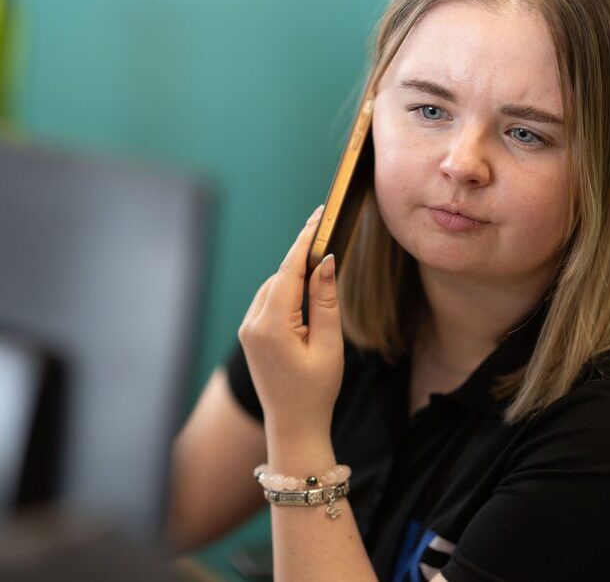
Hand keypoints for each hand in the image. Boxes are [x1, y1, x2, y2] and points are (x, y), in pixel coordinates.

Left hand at [237, 204, 343, 437]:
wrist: (294, 427)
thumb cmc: (317, 391)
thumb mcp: (328, 344)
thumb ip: (325, 300)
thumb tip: (325, 262)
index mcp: (270, 326)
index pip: (288, 271)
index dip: (305, 240)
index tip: (319, 216)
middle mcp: (252, 324)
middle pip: (279, 277)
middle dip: (303, 261)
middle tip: (328, 243)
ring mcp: (247, 330)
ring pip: (272, 288)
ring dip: (294, 280)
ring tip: (320, 280)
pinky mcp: (249, 335)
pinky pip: (267, 302)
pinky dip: (285, 294)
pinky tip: (303, 301)